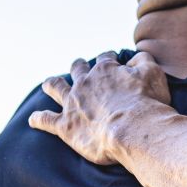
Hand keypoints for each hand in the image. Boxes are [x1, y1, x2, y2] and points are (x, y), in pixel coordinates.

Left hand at [29, 51, 170, 164]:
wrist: (132, 130)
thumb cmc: (147, 103)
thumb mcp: (153, 74)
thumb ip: (144, 61)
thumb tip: (137, 57)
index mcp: (106, 70)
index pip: (105, 59)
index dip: (109, 58)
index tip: (112, 59)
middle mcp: (85, 83)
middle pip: (78, 69)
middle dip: (79, 67)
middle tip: (79, 67)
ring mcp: (72, 103)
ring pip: (56, 88)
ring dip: (52, 84)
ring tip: (48, 83)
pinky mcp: (65, 126)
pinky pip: (46, 120)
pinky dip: (39, 119)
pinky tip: (34, 119)